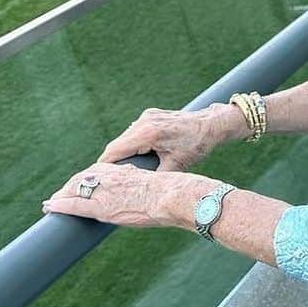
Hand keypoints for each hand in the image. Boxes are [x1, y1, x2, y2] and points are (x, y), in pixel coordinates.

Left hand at [42, 162, 208, 228]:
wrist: (172, 197)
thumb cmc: (171, 193)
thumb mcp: (154, 182)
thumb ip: (142, 184)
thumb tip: (143, 192)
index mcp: (123, 171)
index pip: (98, 171)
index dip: (86, 177)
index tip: (80, 183)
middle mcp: (110, 178)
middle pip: (83, 178)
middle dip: (69, 186)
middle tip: (60, 195)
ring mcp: (105, 192)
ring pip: (75, 190)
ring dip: (62, 196)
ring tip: (52, 204)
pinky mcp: (102, 208)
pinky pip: (75, 205)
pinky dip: (60, 205)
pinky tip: (50, 207)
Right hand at [96, 104, 234, 171]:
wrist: (212, 124)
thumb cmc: (196, 146)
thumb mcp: (176, 166)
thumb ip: (154, 176)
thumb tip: (139, 191)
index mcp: (148, 133)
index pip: (115, 151)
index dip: (104, 166)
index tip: (95, 180)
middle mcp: (144, 121)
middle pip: (117, 144)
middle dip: (111, 162)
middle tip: (104, 179)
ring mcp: (147, 116)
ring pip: (125, 138)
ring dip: (122, 152)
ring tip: (119, 171)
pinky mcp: (151, 115)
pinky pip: (135, 132)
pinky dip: (132, 144)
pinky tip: (134, 156)